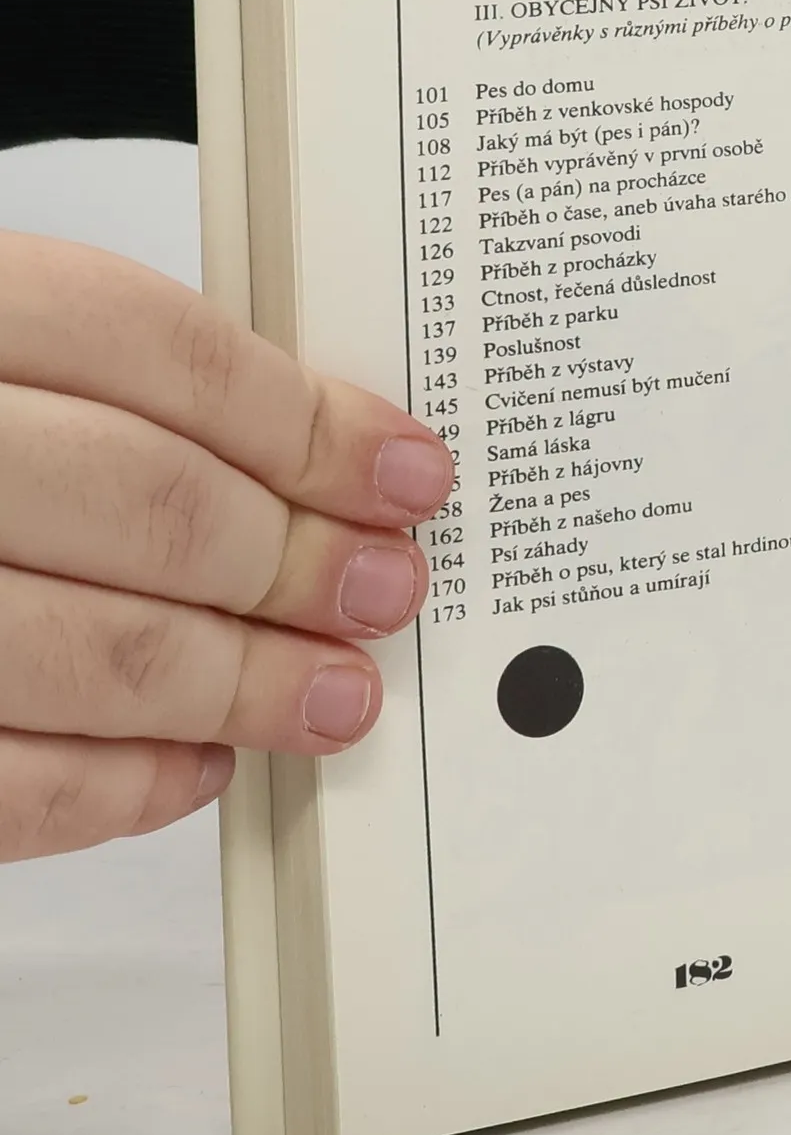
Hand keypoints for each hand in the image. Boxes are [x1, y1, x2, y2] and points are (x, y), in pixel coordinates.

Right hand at [0, 233, 452, 861]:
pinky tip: (196, 764)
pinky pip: (8, 784)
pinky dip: (126, 785)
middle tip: (385, 592)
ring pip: (98, 651)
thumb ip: (112, 397)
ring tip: (335, 694)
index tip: (406, 476)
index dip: (306, 421)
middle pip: (149, 503)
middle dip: (300, 562)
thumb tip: (323, 464)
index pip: (152, 349)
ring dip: (247, 685)